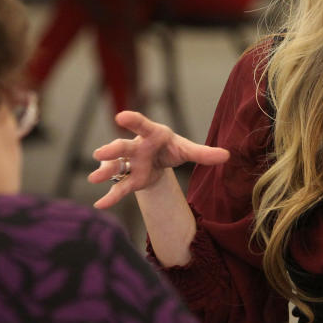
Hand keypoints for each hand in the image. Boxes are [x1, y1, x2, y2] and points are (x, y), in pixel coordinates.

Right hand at [88, 110, 228, 208]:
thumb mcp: (186, 149)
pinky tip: (100, 205)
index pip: (142, 125)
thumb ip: (203, 153)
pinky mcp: (130, 180)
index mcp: (152, 134)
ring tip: (94, 178)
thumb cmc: (170, 149)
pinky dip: (110, 197)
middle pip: (123, 146)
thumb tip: (227, 155)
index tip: (121, 116)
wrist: (159, 161)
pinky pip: (119, 188)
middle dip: (112, 149)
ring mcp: (130, 163)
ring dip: (105, 172)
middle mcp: (137, 146)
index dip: (133, 120)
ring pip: (116, 166)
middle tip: (100, 153)